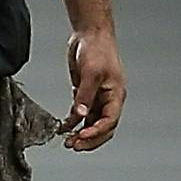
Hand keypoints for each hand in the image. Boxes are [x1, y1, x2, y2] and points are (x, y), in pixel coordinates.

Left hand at [63, 26, 125, 150]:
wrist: (90, 34)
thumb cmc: (98, 49)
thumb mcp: (91, 73)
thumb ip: (85, 95)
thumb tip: (81, 114)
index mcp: (116, 95)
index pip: (109, 121)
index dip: (96, 132)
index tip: (81, 138)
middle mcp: (108, 99)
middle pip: (102, 127)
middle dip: (89, 138)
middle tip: (73, 146)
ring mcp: (97, 97)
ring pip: (92, 122)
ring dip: (81, 133)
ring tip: (68, 142)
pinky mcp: (85, 93)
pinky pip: (82, 113)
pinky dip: (73, 122)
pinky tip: (64, 128)